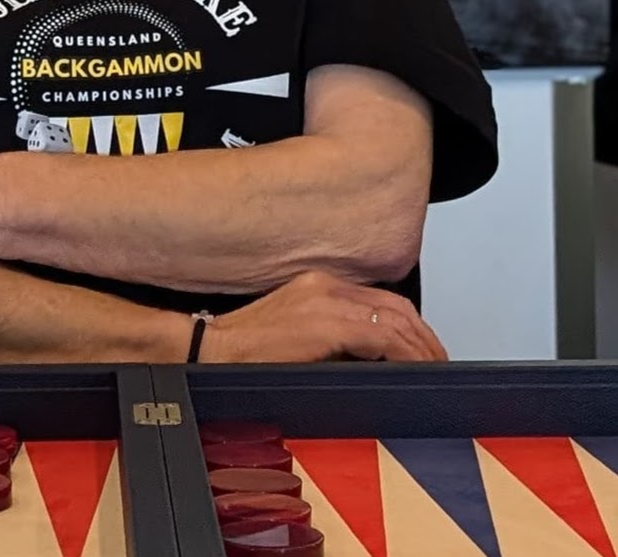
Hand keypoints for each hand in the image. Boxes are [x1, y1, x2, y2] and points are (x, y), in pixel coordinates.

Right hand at [200, 270, 447, 362]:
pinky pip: (382, 336)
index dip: (410, 325)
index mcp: (319, 284)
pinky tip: (412, 369)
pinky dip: (404, 353)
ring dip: (420, 347)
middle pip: (395, 305)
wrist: (214, 349)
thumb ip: (330, 333)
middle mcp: (326, 285)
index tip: (423, 348)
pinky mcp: (326, 323)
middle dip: (424, 336)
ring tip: (433, 369)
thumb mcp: (296, 330)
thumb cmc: (248, 348)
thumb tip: (367, 357)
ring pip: (394, 318)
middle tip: (438, 362)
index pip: (381, 299)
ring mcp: (326, 300)